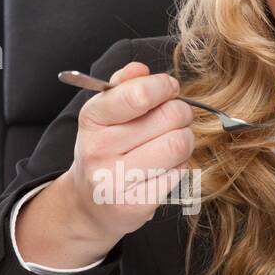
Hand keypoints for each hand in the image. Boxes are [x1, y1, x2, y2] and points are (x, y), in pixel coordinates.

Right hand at [64, 61, 193, 242]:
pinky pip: (179, 173)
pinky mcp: (136, 205)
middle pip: (170, 117)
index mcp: (92, 119)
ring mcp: (116, 180)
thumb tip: (141, 69)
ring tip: (171, 143)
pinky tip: (162, 169)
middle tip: (174, 119)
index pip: (139, 95)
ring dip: (184, 140)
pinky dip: (178, 168)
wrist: (90, 203)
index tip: (169, 89)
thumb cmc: (105, 150)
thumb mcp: (105, 113)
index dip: (164, 87)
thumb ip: (124, 86)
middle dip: (180, 113)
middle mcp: (99, 150)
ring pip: (179, 145)